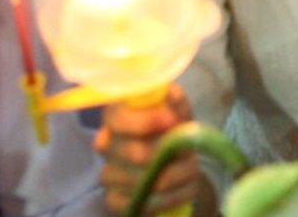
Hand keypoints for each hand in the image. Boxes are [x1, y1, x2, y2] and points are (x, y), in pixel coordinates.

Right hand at [96, 85, 203, 215]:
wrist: (168, 163)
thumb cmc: (169, 130)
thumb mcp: (176, 111)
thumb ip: (175, 102)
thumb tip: (173, 94)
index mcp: (115, 116)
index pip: (120, 120)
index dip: (147, 121)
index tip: (172, 121)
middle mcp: (106, 145)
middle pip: (139, 155)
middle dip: (174, 154)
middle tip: (190, 151)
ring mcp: (108, 174)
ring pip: (153, 181)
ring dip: (182, 175)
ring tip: (192, 168)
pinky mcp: (115, 200)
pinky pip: (150, 203)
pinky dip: (176, 196)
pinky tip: (183, 187)